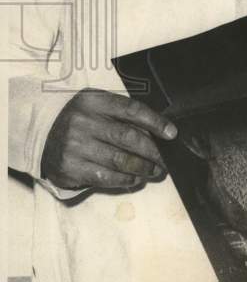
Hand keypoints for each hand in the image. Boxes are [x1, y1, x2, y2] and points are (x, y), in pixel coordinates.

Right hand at [41, 88, 176, 190]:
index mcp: (93, 101)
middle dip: (153, 151)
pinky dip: (125, 179)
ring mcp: (75, 146)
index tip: (172, 133)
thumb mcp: (96, 104)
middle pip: (129, 138)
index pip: (131, 110)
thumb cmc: (78, 118)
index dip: (155, 122)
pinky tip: (136, 178)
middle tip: (166, 159)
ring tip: (155, 170)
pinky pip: (105, 177)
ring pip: (120, 160)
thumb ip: (121, 113)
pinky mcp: (70, 168)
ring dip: (143, 168)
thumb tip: (157, 131)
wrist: (40, 132)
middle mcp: (83, 122)